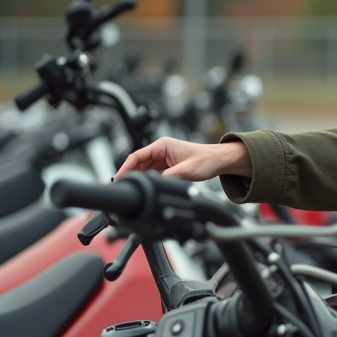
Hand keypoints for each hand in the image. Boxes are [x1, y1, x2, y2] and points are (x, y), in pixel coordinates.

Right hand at [115, 137, 252, 181]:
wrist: (219, 161)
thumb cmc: (205, 161)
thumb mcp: (185, 171)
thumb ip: (167, 178)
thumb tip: (154, 186)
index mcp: (162, 146)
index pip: (136, 156)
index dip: (125, 168)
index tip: (118, 179)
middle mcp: (160, 150)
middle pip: (137, 163)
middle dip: (130, 175)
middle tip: (124, 189)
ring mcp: (163, 158)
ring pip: (144, 170)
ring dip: (140, 179)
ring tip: (134, 191)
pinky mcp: (167, 166)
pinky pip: (153, 174)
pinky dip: (149, 181)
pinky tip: (146, 189)